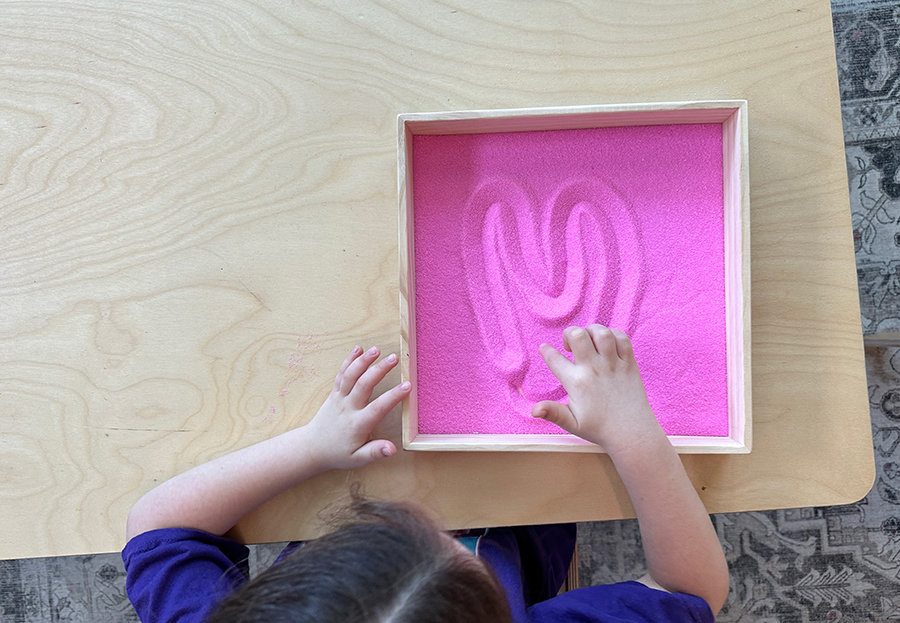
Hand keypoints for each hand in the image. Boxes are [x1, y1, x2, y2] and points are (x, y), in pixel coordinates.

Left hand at [305, 345, 410, 469]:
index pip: (378, 407)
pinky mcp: (333, 393)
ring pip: (351, 376)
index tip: (407, 385)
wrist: (311, 448)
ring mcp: (339, 398)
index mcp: (357, 424)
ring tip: (377, 349)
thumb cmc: (338, 454)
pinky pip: (341, 374)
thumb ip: (375, 452)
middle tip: (394, 358)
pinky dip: (349, 361)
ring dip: (363, 361)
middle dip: (379, 370)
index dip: (393, 396)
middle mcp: (348, 408)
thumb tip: (392, 449)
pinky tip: (358, 349)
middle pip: (364, 384)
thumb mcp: (357, 459)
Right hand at [532, 325, 663, 453]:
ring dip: (591, 331)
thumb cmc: (600, 429)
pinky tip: (607, 345)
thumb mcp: (571, 424)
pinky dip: (613, 335)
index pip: (555, 359)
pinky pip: (622, 338)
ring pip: (601, 332)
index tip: (545, 348)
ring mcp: (613, 364)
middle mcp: (594, 369)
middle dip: (569, 334)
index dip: (546, 351)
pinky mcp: (629, 363)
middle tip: (571, 346)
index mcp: (577, 383)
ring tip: (589, 342)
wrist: (632, 432)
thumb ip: (552, 413)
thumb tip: (533, 410)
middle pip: (578, 335)